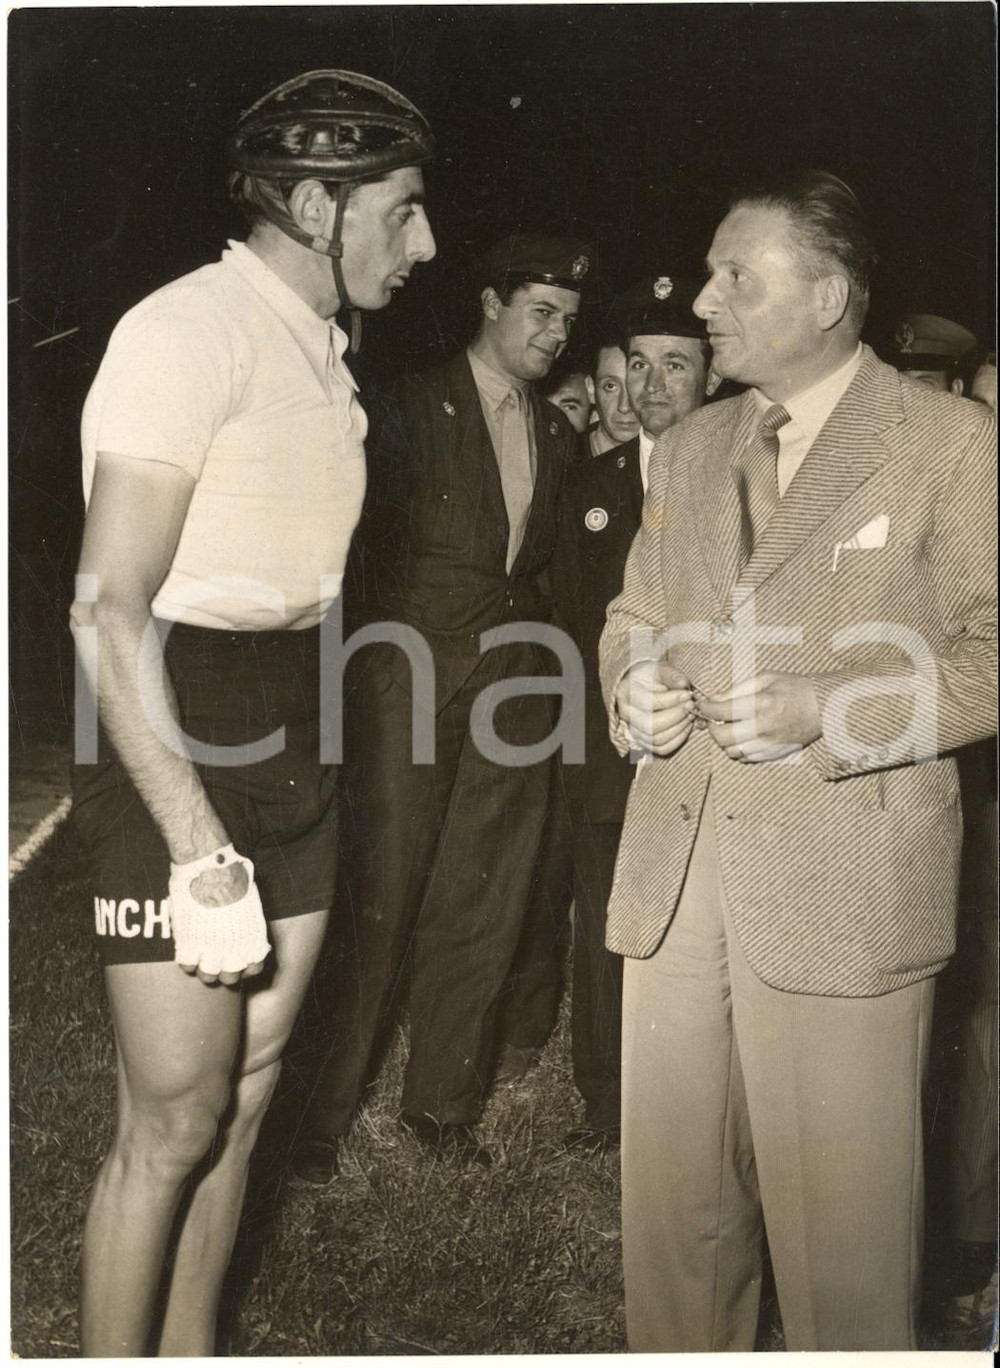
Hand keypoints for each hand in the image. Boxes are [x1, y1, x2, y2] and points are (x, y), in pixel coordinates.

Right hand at [182, 863, 264, 985]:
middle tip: (218, 958)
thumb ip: (248, 922)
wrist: (210, 869)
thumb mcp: (250, 901)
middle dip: (225, 970)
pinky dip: (187, 960)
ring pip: (208, 977)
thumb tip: (244, 927)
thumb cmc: (233, 877)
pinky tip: (188, 947)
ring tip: (202, 956)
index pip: (254, 968)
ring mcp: (211, 950)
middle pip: (230, 978)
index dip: (246, 965)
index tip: (239, 958)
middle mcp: (235, 950)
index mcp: (253, 939)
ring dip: (205, 969)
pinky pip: (187, 965)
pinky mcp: (189, 945)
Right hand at [614, 658, 696, 756]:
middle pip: (651, 725)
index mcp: (625, 693)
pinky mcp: (644, 742)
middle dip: (676, 716)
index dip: (670, 700)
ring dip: (679, 727)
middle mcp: (625, 715)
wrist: (644, 687)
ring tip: (690, 713)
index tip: (687, 694)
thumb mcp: (660, 669)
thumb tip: (684, 684)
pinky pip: (662, 748)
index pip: (648, 703)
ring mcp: (633, 731)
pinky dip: (678, 739)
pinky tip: (686, 724)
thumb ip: (671, 675)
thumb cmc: (652, 677)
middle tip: (691, 705)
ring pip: (657, 739)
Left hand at [697, 672, 821, 763]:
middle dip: (711, 727)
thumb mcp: (765, 678)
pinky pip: (746, 758)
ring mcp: (769, 743)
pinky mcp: (774, 753)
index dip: (706, 708)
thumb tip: (713, 699)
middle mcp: (763, 727)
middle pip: (722, 737)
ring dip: (724, 741)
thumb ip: (736, 690)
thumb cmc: (794, 687)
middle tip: (714, 719)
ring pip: (731, 751)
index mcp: (761, 703)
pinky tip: (742, 737)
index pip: (721, 712)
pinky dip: (737, 749)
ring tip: (729, 728)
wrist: (824, 707)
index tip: (703, 705)